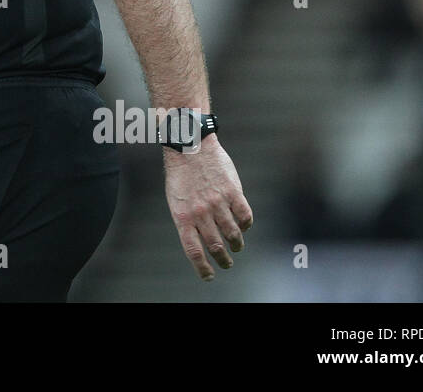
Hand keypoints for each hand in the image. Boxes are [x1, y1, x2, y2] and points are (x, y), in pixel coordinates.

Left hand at [163, 135, 252, 280]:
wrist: (190, 147)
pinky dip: (246, 225)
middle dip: (223, 260)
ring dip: (237, 244)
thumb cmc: (180, 175)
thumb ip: (187, 220)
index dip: (202, 268)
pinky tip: (243, 226)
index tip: (209, 276)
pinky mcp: (233, 191)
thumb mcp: (176, 201)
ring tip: (236, 246)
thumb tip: (198, 241)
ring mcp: (218, 202)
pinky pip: (245, 216)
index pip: (193, 251)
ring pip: (233, 234)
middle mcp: (201, 212)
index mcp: (183, 216)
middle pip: (216, 246)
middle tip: (227, 263)